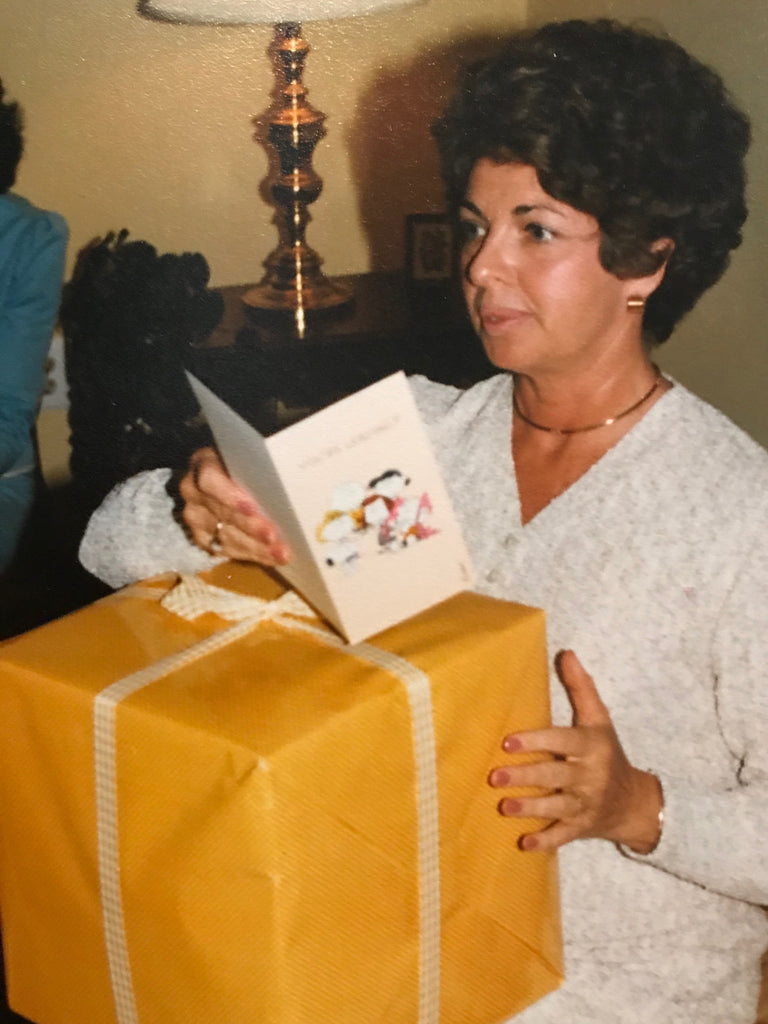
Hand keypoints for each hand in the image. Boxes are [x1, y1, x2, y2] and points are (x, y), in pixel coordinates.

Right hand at [179, 447, 290, 565]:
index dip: (229, 496)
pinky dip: (253, 555)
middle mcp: (193, 490)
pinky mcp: (202, 537)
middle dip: (251, 528)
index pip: (210, 480)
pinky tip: (272, 557)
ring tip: (281, 553)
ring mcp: (196, 516)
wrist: (230, 476)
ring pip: (225, 536)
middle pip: (222, 513)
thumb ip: (265, 466)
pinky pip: (227, 550)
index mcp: (204, 463)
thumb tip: (291, 476)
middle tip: (274, 537)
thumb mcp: (254, 456)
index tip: (252, 508)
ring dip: (256, 547)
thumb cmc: (249, 463)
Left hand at [488, 649, 662, 852]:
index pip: (563, 741)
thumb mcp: (599, 719)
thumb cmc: (609, 753)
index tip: (509, 741)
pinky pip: (564, 837)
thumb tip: (565, 652)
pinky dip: (546, 842)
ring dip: (530, 808)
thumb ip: (581, 687)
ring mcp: (586, 804)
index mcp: (592, 746)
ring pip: (556, 807)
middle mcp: (590, 776)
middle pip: (555, 775)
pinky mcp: (582, 827)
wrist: (636, 802)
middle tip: (495, 775)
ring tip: (504, 806)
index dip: (537, 741)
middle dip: (526, 776)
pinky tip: (524, 844)